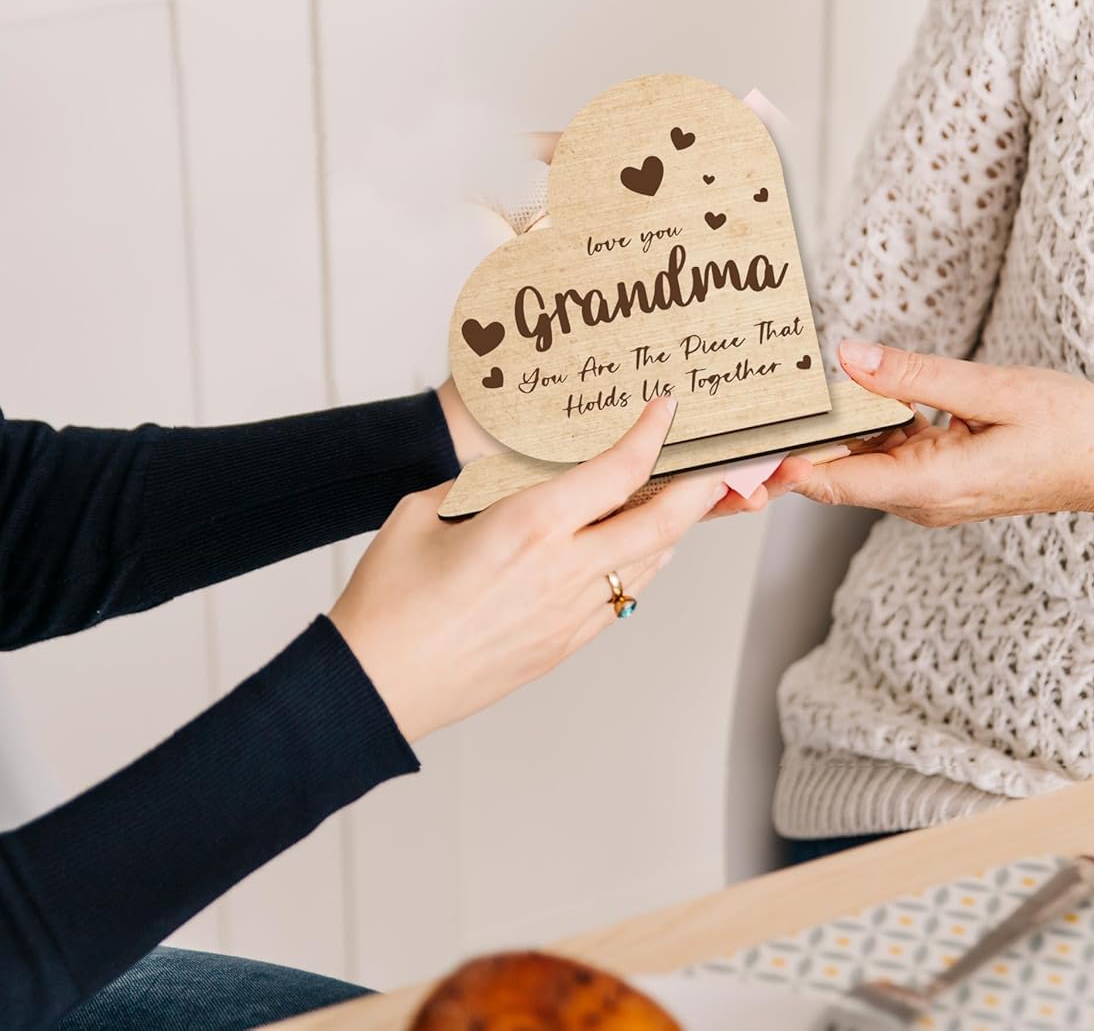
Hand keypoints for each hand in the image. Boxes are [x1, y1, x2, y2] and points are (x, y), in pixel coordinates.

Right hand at [330, 397, 727, 741]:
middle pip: (662, 523)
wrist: (374, 687)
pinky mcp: (564, 644)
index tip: (665, 409)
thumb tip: (509, 473)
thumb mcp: (422, 513)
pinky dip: (640, 565)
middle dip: (699, 487)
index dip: (651, 434)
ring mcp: (569, 614)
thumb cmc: (388, 602)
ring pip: (649, 562)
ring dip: (672, 527)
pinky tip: (633, 548)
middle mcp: (562, 569)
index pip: (618, 470)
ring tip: (678, 499)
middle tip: (715, 461)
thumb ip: (476, 485)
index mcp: (528, 526)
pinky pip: (623, 597)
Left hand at [764, 340, 1093, 527]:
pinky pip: (886, 454)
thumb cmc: (1069, 428)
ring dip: (828, 428)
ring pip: (858, 461)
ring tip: (782, 387)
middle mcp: (921, 499)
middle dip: (791, 441)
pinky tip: (852, 389)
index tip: (739, 441)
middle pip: (835, 472)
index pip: (834, 481)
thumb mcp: (994, 389)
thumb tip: (849, 357)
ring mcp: (928, 494)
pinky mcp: (938, 479)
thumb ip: (916, 376)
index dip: (780, 464)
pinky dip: (865, 426)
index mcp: (931, 484)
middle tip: (743, 400)